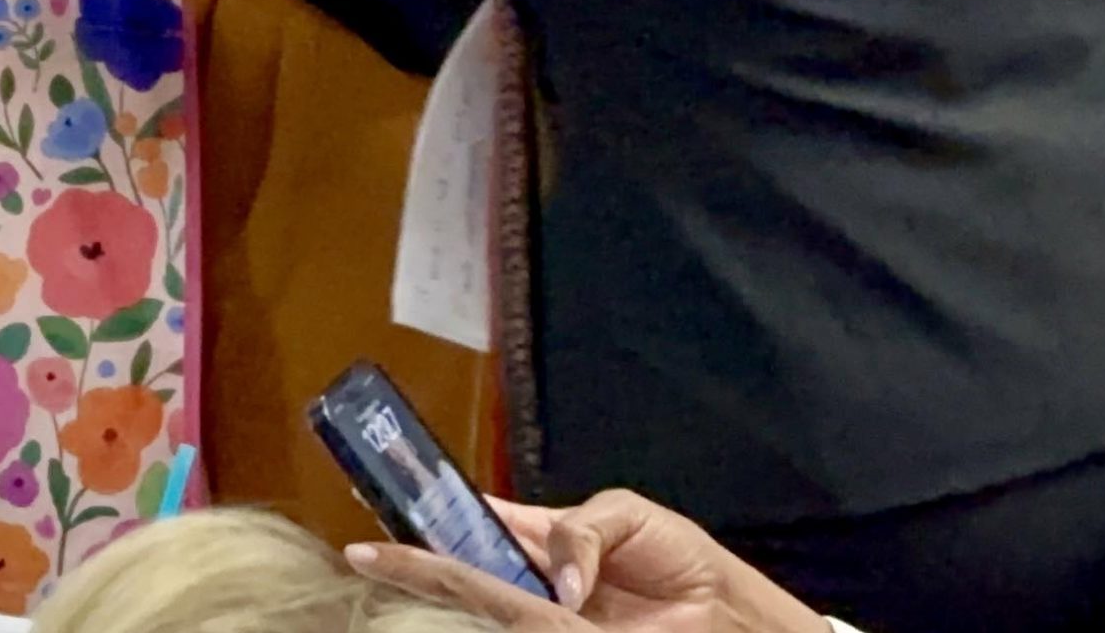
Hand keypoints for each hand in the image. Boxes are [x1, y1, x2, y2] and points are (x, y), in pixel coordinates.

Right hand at [349, 494, 829, 632]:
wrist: (742, 622)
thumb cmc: (692, 567)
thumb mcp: (632, 517)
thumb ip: (581, 531)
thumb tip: (554, 580)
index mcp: (549, 540)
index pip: (480, 520)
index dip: (434, 505)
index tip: (390, 486)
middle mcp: (538, 581)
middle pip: (462, 560)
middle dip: (411, 546)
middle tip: (362, 529)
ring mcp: (549, 617)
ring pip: (476, 595)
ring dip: (426, 575)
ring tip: (377, 556)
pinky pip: (516, 617)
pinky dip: (477, 596)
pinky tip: (437, 577)